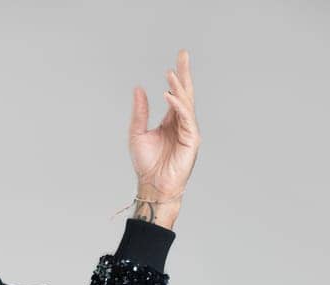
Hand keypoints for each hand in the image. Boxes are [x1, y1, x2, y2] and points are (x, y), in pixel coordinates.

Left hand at [129, 49, 200, 205]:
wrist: (152, 185)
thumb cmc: (146, 164)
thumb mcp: (137, 132)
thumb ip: (140, 111)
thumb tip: (138, 89)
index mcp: (171, 120)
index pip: (176, 93)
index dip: (177, 76)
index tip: (177, 59)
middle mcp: (181, 123)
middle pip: (185, 93)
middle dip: (185, 73)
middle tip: (183, 54)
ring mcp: (188, 131)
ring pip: (186, 103)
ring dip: (179, 87)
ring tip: (170, 73)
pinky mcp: (192, 140)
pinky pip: (186, 118)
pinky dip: (178, 105)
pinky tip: (169, 95)